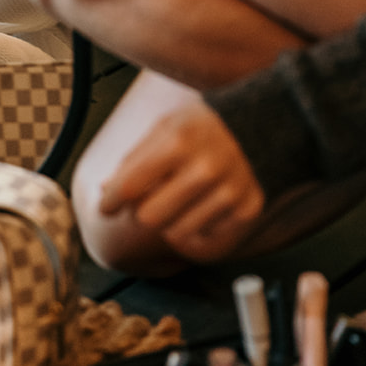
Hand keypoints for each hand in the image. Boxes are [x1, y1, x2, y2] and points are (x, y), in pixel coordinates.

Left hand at [99, 101, 263, 262]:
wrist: (260, 125)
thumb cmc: (200, 128)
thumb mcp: (165, 128)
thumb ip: (134, 160)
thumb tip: (105, 190)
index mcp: (179, 142)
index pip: (130, 187)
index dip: (110, 202)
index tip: (106, 208)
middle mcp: (206, 168)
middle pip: (149, 218)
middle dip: (141, 212)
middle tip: (147, 201)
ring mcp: (229, 192)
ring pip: (175, 234)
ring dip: (170, 222)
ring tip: (179, 201)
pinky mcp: (247, 211)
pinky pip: (205, 240)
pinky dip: (197, 230)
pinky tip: (202, 208)